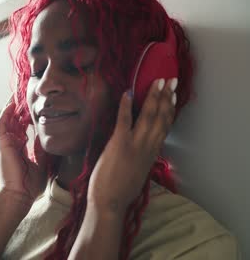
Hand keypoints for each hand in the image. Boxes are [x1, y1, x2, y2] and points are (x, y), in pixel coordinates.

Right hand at [0, 96, 47, 201]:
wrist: (20, 194)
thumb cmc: (30, 184)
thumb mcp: (42, 161)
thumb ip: (41, 147)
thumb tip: (45, 133)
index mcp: (20, 148)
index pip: (23, 127)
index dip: (27, 116)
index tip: (34, 107)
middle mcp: (13, 143)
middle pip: (14, 120)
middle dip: (19, 108)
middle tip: (25, 94)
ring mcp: (7, 142)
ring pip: (8, 119)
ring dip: (12, 106)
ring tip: (18, 93)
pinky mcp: (3, 143)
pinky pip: (2, 124)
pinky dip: (6, 113)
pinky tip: (12, 103)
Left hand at [87, 78, 176, 214]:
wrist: (110, 202)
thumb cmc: (121, 191)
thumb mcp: (139, 173)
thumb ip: (142, 158)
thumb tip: (141, 149)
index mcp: (152, 154)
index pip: (165, 128)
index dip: (170, 110)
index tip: (173, 97)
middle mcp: (147, 147)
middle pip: (161, 118)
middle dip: (166, 97)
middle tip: (170, 81)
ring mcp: (134, 144)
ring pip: (148, 116)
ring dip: (154, 97)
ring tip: (158, 82)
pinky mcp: (119, 143)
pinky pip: (124, 120)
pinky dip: (126, 105)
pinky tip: (128, 92)